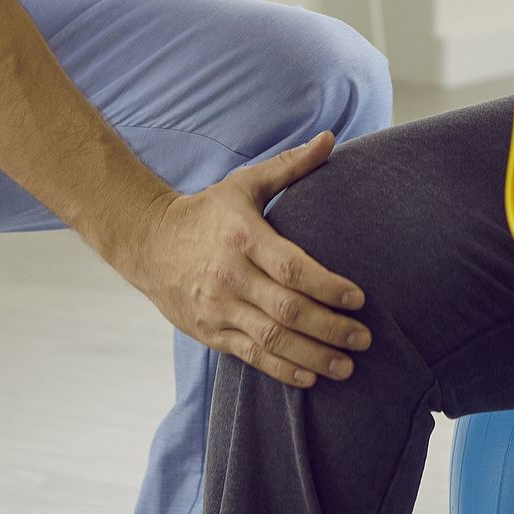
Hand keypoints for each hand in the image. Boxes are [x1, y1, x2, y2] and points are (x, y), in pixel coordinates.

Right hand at [113, 132, 371, 389]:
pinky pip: (250, 356)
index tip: (359, 298)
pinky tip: (311, 375)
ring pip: (271, 340)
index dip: (327, 286)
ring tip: (348, 367)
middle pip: (287, 310)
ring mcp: (218, 308)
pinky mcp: (210, 332)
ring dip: (313, 356)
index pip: (292, 268)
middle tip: (365, 338)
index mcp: (243, 237)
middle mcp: (230, 276)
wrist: (148, 243)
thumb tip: (331, 138)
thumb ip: (291, 166)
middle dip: (330, 328)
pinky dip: (282, 370)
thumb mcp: (245, 183)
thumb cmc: (208, 211)